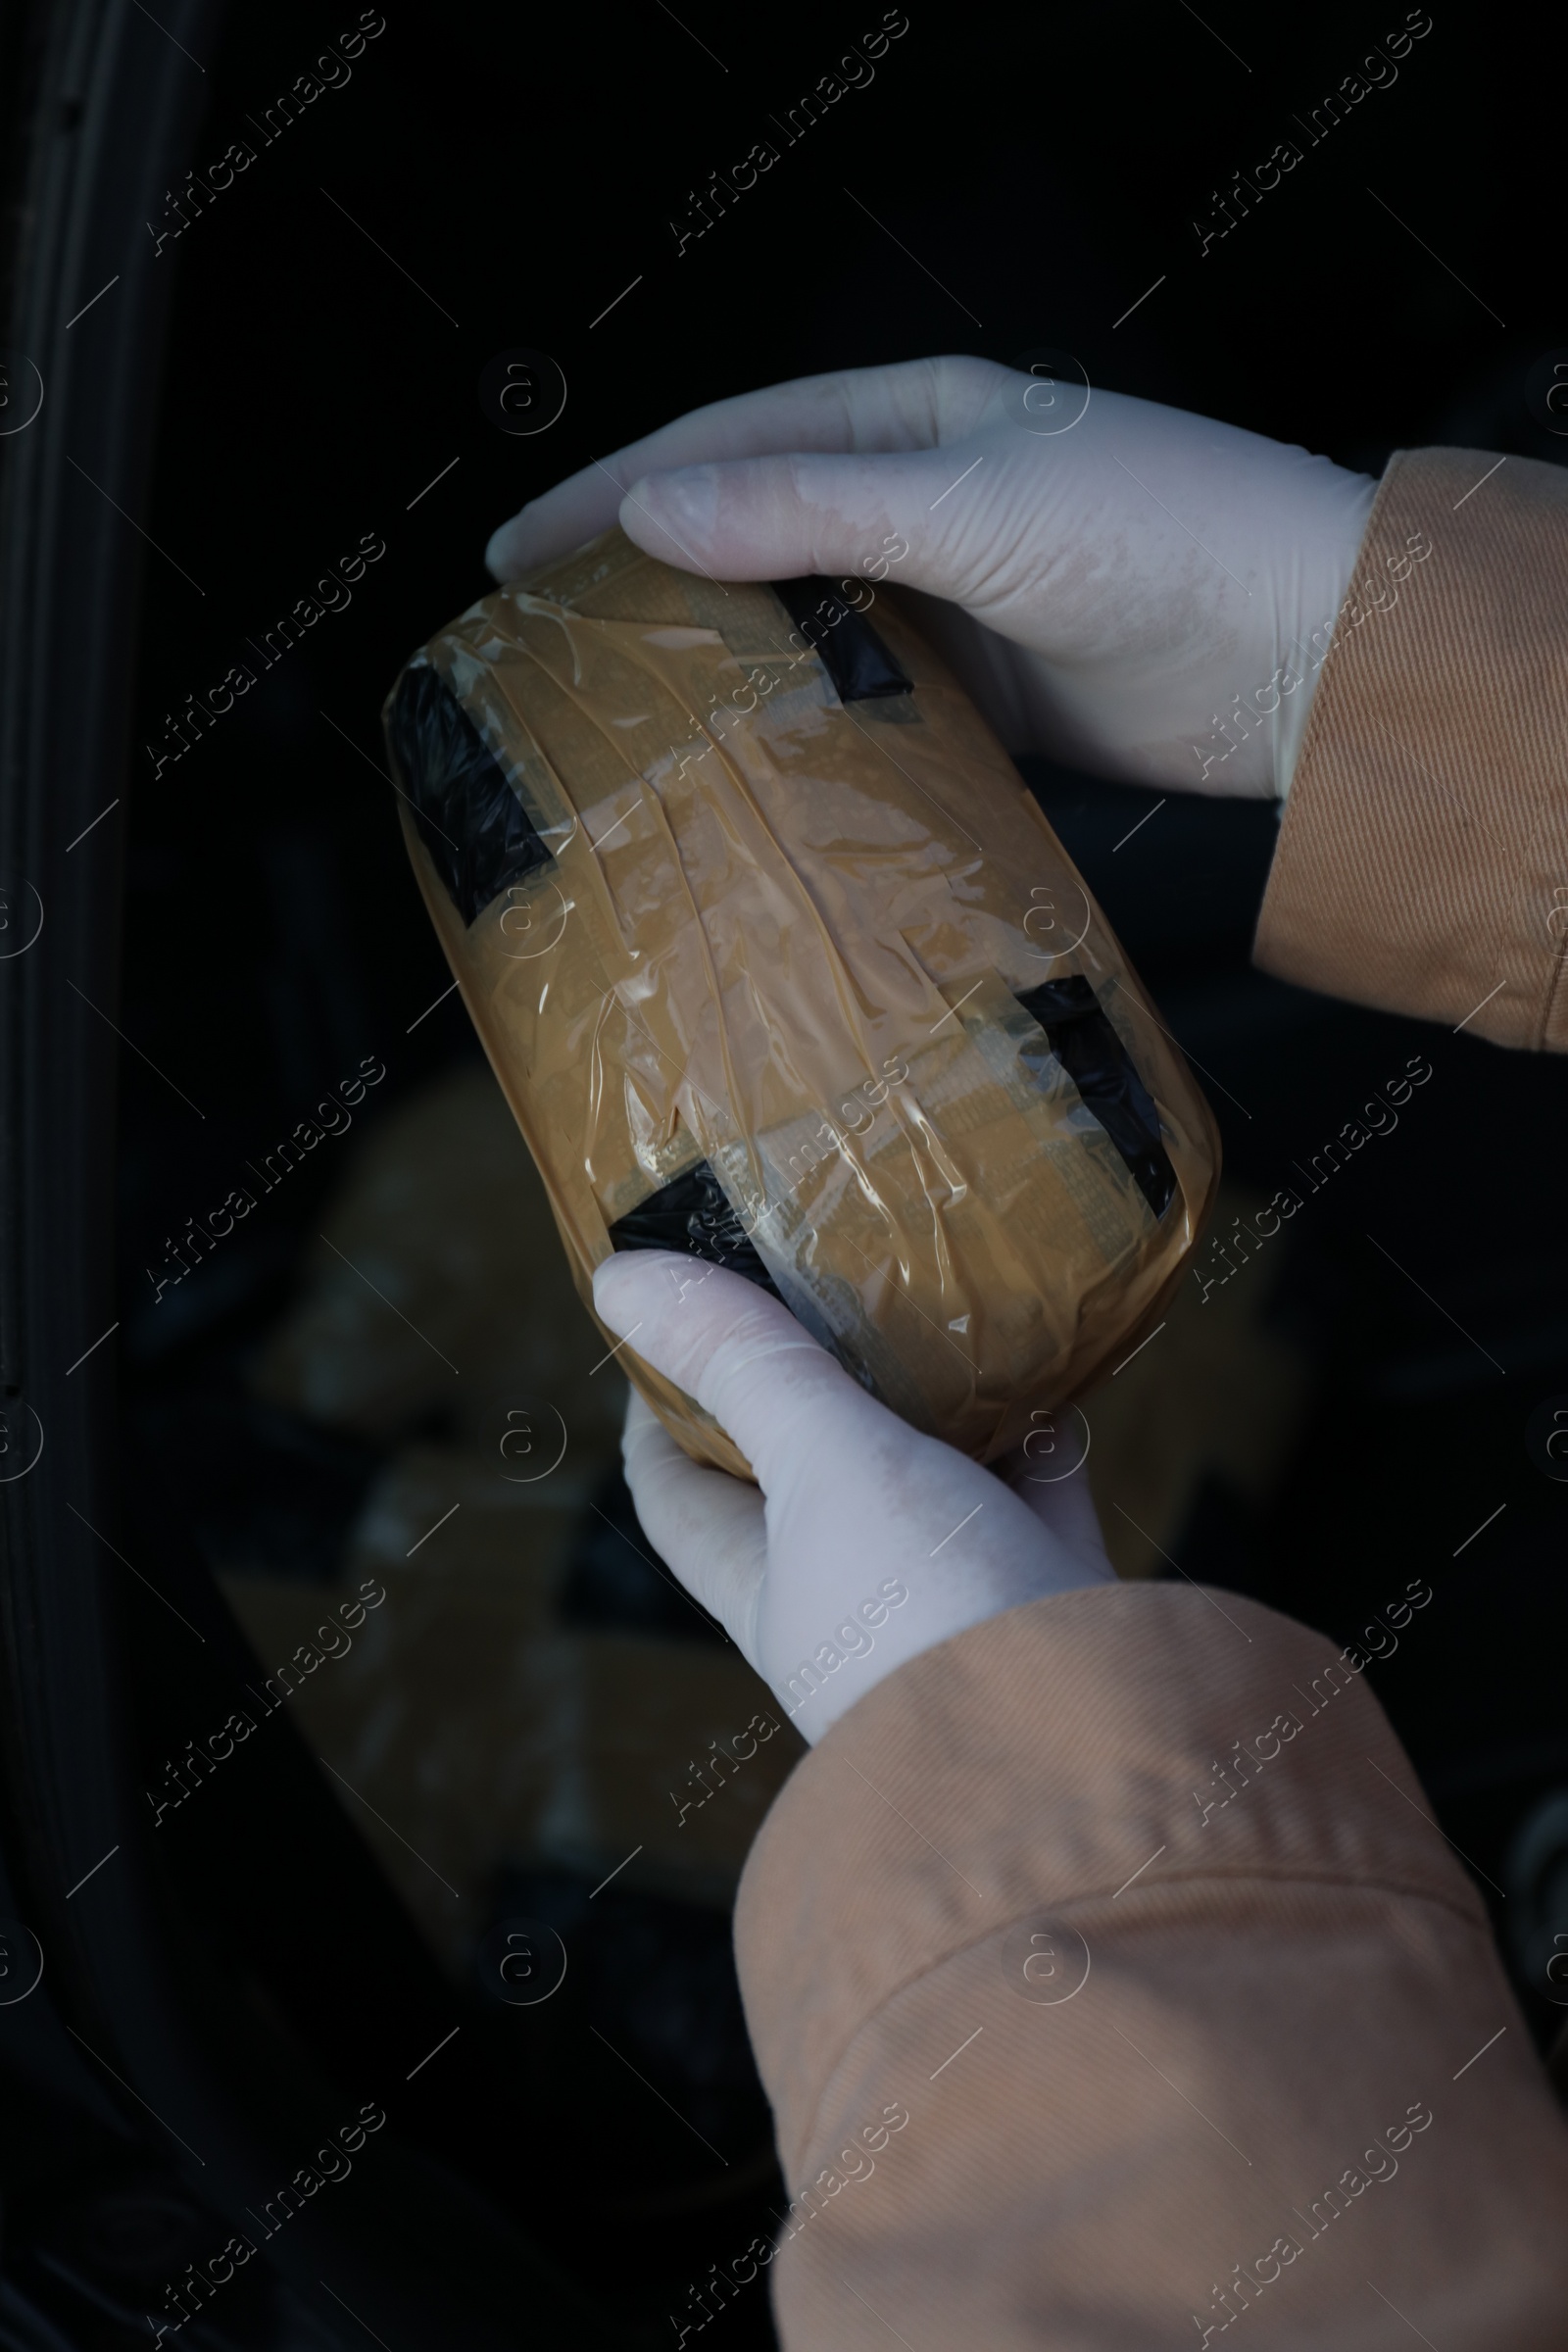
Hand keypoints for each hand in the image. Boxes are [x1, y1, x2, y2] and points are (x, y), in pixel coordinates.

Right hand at [485, 356, 1377, 799]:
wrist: (1302, 656)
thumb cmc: (1164, 534)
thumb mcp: (971, 503)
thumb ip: (810, 508)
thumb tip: (653, 512)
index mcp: (910, 423)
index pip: (725, 445)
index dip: (613, 493)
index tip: (515, 553)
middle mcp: (917, 511)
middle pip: (747, 542)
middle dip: (643, 588)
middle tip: (540, 650)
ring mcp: (946, 611)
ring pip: (797, 639)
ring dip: (714, 676)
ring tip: (613, 726)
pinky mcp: (979, 706)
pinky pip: (861, 716)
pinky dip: (799, 742)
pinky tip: (741, 779)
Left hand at [592, 1251, 1112, 1743]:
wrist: (1097, 1758)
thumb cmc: (930, 1616)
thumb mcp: (826, 1467)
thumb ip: (745, 1367)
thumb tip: (618, 1279)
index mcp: (768, 1588)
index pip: (678, 1493)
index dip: (661, 1405)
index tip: (674, 1313)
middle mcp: (854, 1605)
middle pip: (811, 1480)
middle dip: (811, 1386)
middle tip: (823, 1276)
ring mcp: (958, 1608)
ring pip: (932, 1484)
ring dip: (930, 1402)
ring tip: (933, 1298)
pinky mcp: (1057, 1606)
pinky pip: (1039, 1502)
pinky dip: (1040, 1438)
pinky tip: (1049, 1368)